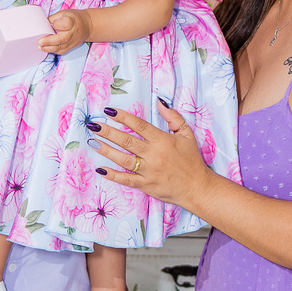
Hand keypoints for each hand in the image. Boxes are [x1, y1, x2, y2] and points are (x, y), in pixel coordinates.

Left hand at [38, 10, 89, 54]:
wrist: (87, 26)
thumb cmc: (74, 18)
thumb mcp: (64, 13)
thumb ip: (53, 18)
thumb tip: (43, 24)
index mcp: (72, 22)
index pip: (64, 24)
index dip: (57, 24)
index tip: (53, 23)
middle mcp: (72, 33)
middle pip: (61, 39)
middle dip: (49, 41)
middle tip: (39, 42)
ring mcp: (72, 42)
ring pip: (60, 48)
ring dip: (48, 48)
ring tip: (39, 46)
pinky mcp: (70, 47)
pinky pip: (61, 51)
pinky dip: (53, 51)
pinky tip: (46, 48)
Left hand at [87, 101, 213, 210]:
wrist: (197, 187)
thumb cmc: (192, 161)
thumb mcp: (187, 135)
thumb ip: (173, 117)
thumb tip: (160, 102)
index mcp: (163, 140)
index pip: (139, 125)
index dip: (123, 117)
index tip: (109, 111)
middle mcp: (154, 155)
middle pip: (127, 141)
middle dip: (108, 132)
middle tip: (94, 125)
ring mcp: (149, 171)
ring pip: (123, 159)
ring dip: (107, 150)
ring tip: (93, 142)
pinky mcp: (146, 185)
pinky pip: (127, 180)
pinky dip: (113, 175)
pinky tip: (101, 169)